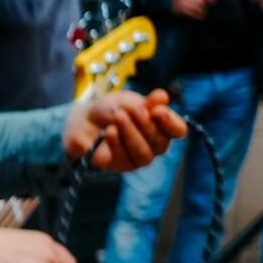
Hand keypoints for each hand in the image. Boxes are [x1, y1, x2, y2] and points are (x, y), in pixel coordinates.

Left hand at [65, 88, 185, 171]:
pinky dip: (117, 143)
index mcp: (162, 127)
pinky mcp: (119, 165)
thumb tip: (162, 96)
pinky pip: (123, 159)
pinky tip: (109, 131)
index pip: (178, 130)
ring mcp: (137, 158)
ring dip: (131, 135)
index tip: (157, 110)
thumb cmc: (111, 109)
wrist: (84, 119)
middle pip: (161, 143)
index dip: (171, 122)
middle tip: (133, 111)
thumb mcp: (128, 100)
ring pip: (144, 154)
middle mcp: (154, 145)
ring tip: (119, 118)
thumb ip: (146, 102)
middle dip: (146, 125)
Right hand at [172, 0, 214, 18]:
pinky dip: (196, 15)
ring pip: (196, 6)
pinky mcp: (179, 8)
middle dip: (204, 4)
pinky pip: (190, 12)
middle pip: (200, 0)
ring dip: (201, 10)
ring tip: (203, 12)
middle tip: (206, 7)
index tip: (213, 1)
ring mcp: (182, 1)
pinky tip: (200, 16)